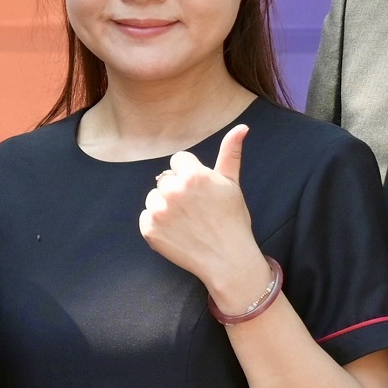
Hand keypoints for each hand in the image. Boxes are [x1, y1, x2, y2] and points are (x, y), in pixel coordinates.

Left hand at [135, 126, 269, 309]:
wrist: (227, 259)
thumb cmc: (232, 220)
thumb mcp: (232, 183)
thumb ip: (230, 153)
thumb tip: (241, 127)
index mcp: (193, 175)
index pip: (178, 161)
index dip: (190, 176)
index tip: (200, 192)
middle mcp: (173, 190)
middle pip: (165, 179)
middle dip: (177, 190)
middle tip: (196, 209)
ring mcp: (159, 211)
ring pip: (154, 197)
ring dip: (165, 206)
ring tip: (186, 221)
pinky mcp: (149, 229)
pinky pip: (146, 216)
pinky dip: (157, 224)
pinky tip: (176, 232)